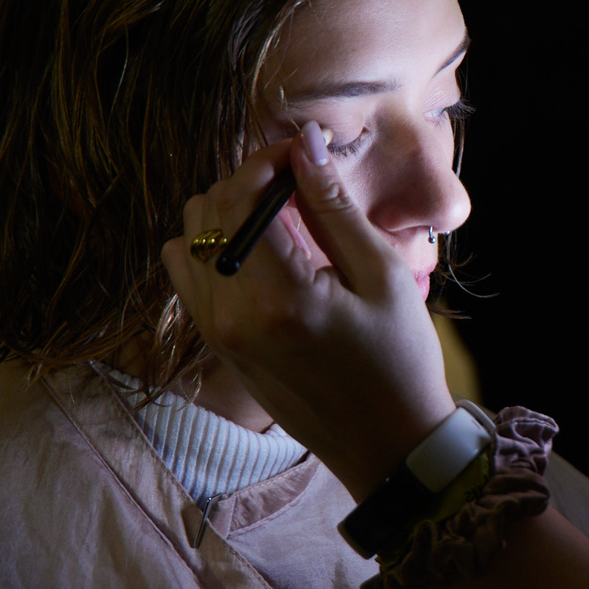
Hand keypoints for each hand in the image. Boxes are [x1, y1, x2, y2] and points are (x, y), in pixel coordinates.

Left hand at [161, 127, 455, 498]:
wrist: (386, 445)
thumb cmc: (400, 360)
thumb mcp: (383, 276)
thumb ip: (334, 207)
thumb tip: (305, 143)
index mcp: (279, 298)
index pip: (241, 196)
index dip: (270, 159)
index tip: (306, 155)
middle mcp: (232, 316)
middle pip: (207, 210)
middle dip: (250, 182)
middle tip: (300, 183)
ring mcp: (216, 334)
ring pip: (189, 237)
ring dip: (228, 214)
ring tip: (281, 220)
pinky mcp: (215, 345)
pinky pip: (188, 274)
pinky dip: (215, 248)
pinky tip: (263, 254)